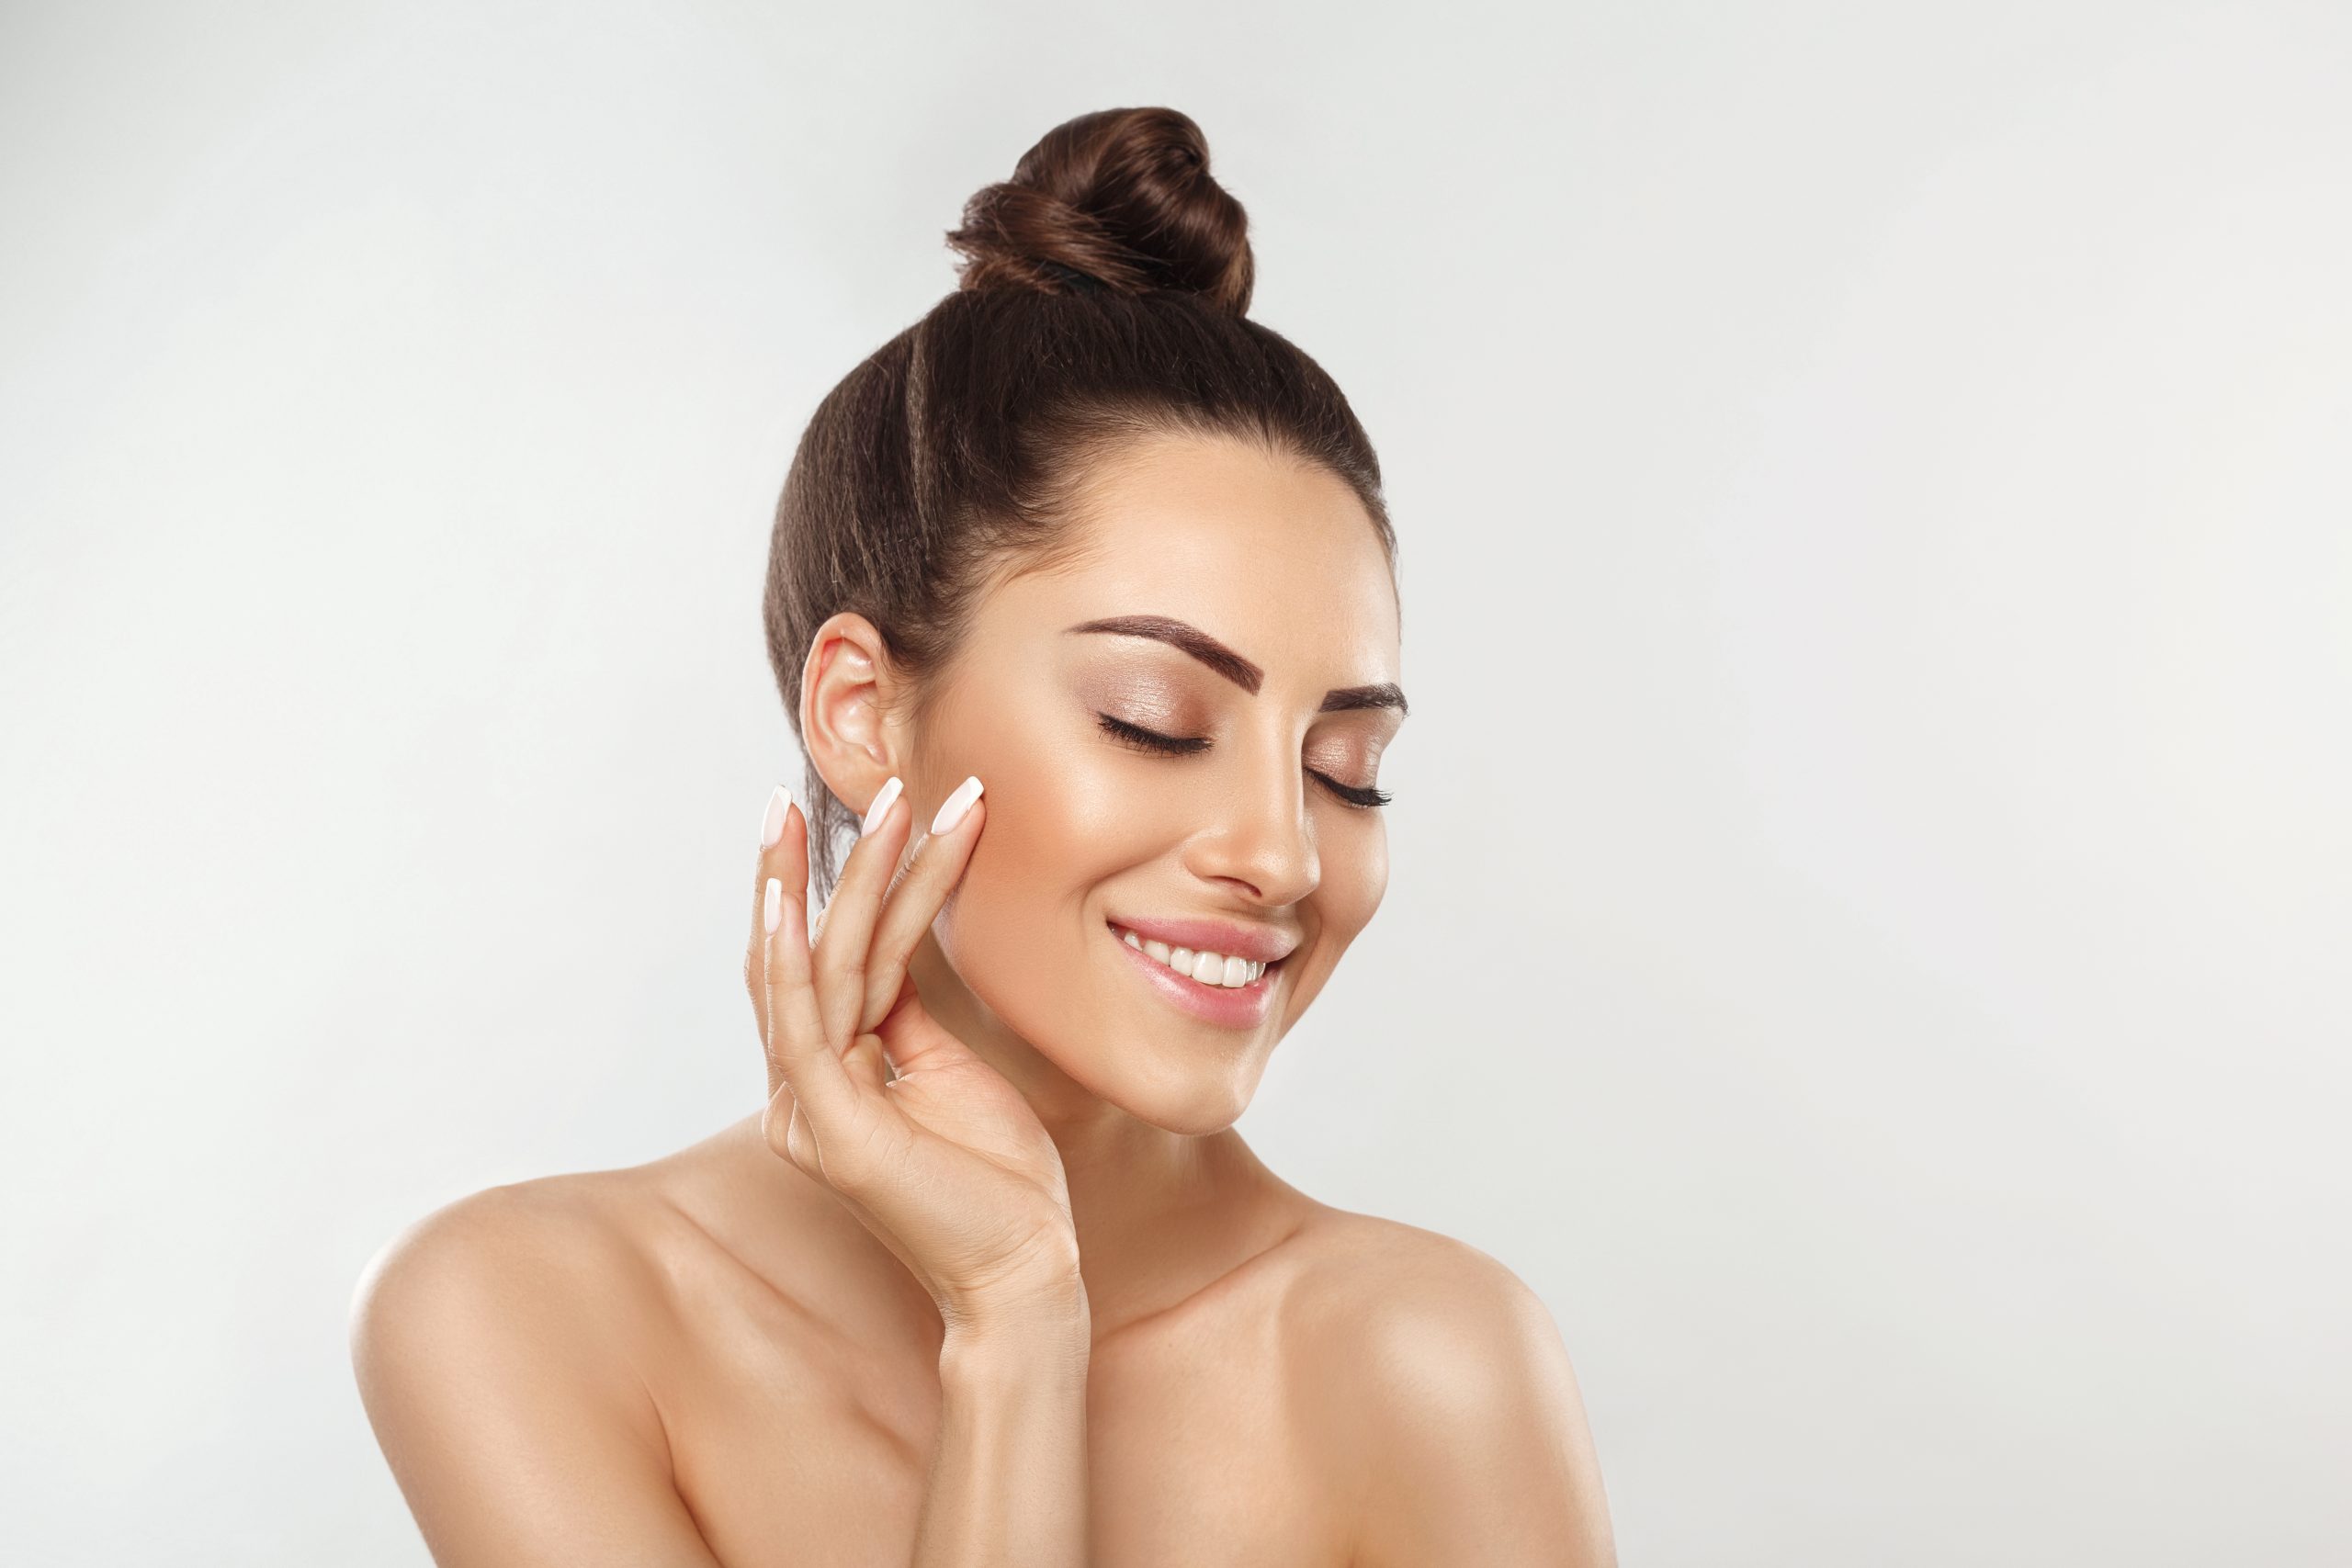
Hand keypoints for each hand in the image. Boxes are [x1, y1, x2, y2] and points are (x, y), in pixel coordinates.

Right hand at [741, 776, 1081, 1330]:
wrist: (1028, 1271)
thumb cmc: (998, 1181)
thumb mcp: (950, 1074)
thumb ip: (907, 1015)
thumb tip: (896, 943)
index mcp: (825, 1081)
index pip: (825, 962)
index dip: (835, 886)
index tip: (859, 810)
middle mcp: (801, 1092)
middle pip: (805, 954)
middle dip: (815, 864)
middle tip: (823, 782)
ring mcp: (808, 1110)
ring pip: (818, 969)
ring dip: (847, 880)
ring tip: (877, 804)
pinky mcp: (831, 1128)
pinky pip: (804, 1024)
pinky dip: (794, 954)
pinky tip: (794, 895)